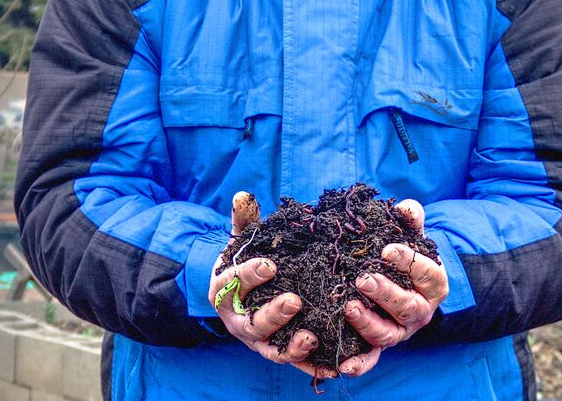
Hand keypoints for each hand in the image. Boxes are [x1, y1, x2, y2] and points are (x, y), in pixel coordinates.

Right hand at [209, 192, 329, 377]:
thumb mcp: (241, 242)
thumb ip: (244, 221)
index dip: (250, 275)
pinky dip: (312, 367)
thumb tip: (244, 195)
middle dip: (274, 314)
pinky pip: (296, 364)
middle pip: (254, 323)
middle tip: (295, 300)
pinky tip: (335, 366)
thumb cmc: (243, 264)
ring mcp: (260, 340)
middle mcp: (240, 321)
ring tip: (312, 336)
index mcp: (226, 291)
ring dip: (293, 347)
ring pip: (274, 350)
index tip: (269, 264)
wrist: (237, 296)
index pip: (234, 283)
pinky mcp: (280, 351)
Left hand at [339, 199, 447, 376]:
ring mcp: (400, 331)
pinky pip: (371, 359)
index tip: (386, 249)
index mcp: (432, 284)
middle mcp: (419, 312)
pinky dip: (358, 364)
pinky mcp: (380, 345)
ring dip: (368, 323)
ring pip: (388, 334)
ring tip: (348, 306)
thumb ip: (410, 220)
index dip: (409, 262)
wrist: (404, 283)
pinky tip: (342, 366)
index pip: (427, 274)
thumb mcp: (411, 236)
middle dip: (386, 294)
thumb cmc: (405, 256)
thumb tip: (406, 208)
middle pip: (408, 307)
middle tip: (363, 279)